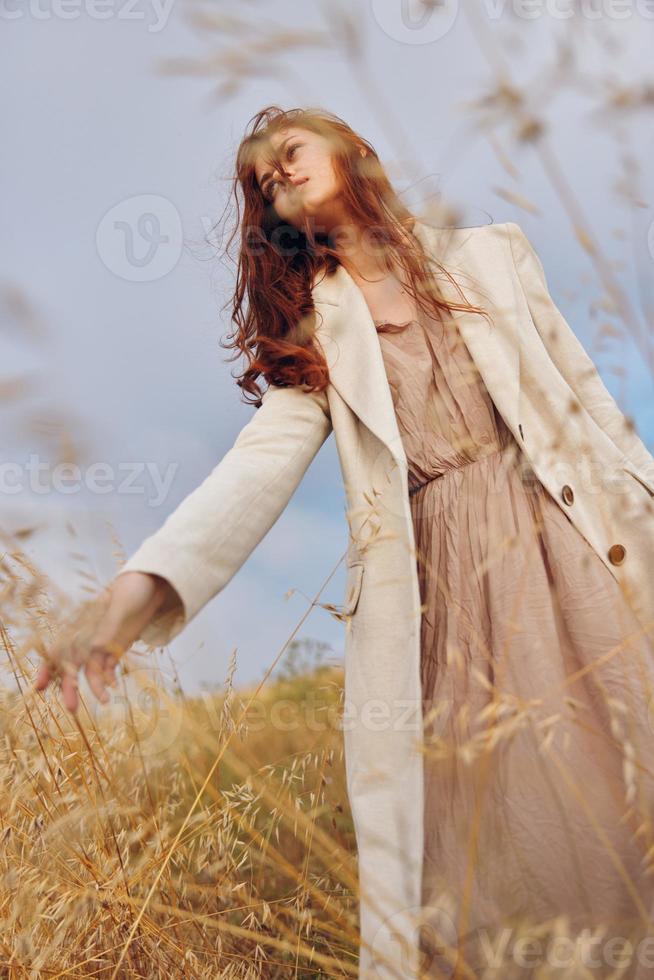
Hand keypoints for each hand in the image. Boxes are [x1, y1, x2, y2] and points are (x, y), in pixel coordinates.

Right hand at [32, 572, 175, 713]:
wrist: (154, 584)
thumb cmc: (133, 588)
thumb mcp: (122, 604)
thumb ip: (109, 625)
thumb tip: (95, 647)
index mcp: (82, 623)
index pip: (60, 648)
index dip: (49, 667)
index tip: (42, 686)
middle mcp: (89, 636)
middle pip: (73, 665)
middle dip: (70, 686)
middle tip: (71, 708)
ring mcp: (104, 643)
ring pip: (92, 670)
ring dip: (95, 686)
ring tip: (105, 701)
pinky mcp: (118, 647)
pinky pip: (109, 667)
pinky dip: (109, 678)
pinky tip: (113, 688)